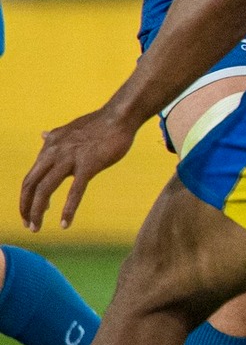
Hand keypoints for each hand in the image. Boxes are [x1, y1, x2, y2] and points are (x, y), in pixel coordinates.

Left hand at [20, 105, 138, 230]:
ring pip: (45, 189)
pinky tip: (65, 223)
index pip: (30, 177)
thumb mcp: (69, 130)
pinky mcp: (89, 165)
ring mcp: (70, 159)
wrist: (120, 116)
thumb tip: (42, 135)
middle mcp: (54, 152)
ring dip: (37, 211)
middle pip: (31, 185)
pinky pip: (74, 191)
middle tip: (28, 225)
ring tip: (36, 227)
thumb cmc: (99, 124)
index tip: (29, 212)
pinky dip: (68, 209)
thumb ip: (54, 138)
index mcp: (49, 147)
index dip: (26, 197)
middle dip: (26, 207)